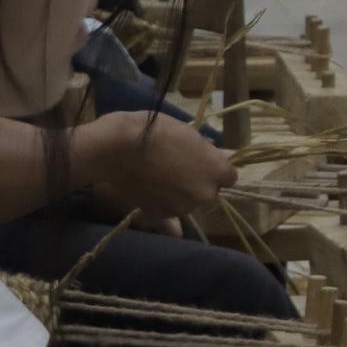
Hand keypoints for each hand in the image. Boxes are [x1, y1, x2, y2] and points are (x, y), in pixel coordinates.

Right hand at [80, 109, 235, 222]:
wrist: (117, 148)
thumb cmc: (154, 131)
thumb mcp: (188, 133)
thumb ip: (210, 151)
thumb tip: (230, 155)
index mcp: (218, 170)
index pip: (229, 176)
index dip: (214, 168)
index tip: (200, 161)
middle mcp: (206, 193)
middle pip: (209, 191)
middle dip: (198, 182)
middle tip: (177, 166)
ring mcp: (184, 207)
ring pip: (189, 202)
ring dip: (181, 194)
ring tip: (160, 176)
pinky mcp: (162, 215)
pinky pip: (170, 213)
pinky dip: (165, 206)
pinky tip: (154, 193)